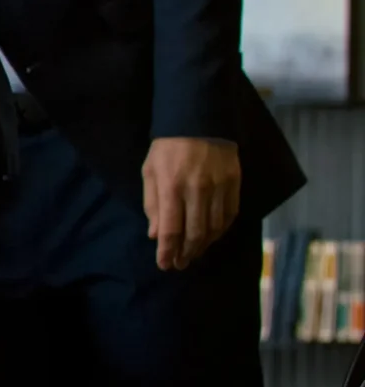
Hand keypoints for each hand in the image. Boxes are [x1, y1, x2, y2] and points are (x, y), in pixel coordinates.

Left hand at [141, 136, 240, 270]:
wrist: (200, 121)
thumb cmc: (167, 147)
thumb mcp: (150, 171)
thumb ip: (152, 204)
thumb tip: (156, 235)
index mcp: (172, 186)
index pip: (171, 229)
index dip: (168, 251)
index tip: (165, 265)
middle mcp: (197, 190)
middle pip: (195, 233)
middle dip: (186, 253)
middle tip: (180, 264)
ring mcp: (219, 188)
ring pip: (214, 228)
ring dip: (204, 246)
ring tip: (193, 254)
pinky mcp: (235, 184)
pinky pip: (230, 216)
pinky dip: (220, 231)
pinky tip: (212, 238)